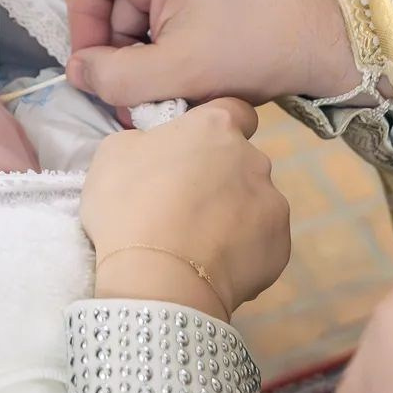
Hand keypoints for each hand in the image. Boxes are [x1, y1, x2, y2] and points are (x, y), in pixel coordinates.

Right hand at [66, 0, 358, 107]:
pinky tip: (192, 82)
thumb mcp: (177, 70)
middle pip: (111, 3)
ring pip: (138, 21)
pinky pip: (165, 23)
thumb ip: (115, 77)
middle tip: (141, 100)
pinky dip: (169, 57)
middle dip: (122, 56)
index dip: (82, 27)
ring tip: (174, 96)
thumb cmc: (258, 47)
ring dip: (148, 63)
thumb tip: (78, 74)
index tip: (100, 72)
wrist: (330, 47)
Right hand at [81, 98, 290, 320]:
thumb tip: (159, 147)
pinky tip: (212, 266)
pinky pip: (261, 242)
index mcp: (216, 127)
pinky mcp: (279, 246)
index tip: (193, 152)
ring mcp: (273, 203)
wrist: (158, 281)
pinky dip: (242, 251)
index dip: (215, 129)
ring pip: (253, 203)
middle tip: (182, 206)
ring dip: (231, 215)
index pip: (233, 111)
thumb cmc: (129, 208)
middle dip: (219, 179)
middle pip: (241, 162)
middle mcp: (254, 159)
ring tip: (195, 244)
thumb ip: (145, 139)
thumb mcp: (113, 154)